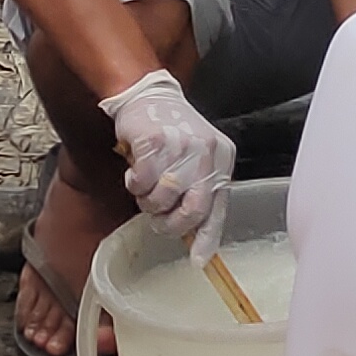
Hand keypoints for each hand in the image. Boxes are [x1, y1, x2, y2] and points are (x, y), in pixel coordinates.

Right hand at [103, 68, 235, 254]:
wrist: (148, 95)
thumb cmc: (171, 133)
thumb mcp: (196, 160)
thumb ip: (197, 193)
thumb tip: (194, 242)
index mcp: (221, 159)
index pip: (217, 207)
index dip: (206, 237)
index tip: (199, 260)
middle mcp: (206, 153)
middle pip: (192, 209)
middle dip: (169, 223)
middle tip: (157, 216)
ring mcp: (181, 146)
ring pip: (162, 200)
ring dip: (147, 201)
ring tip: (145, 184)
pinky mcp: (154, 142)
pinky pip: (140, 183)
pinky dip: (133, 183)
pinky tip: (135, 170)